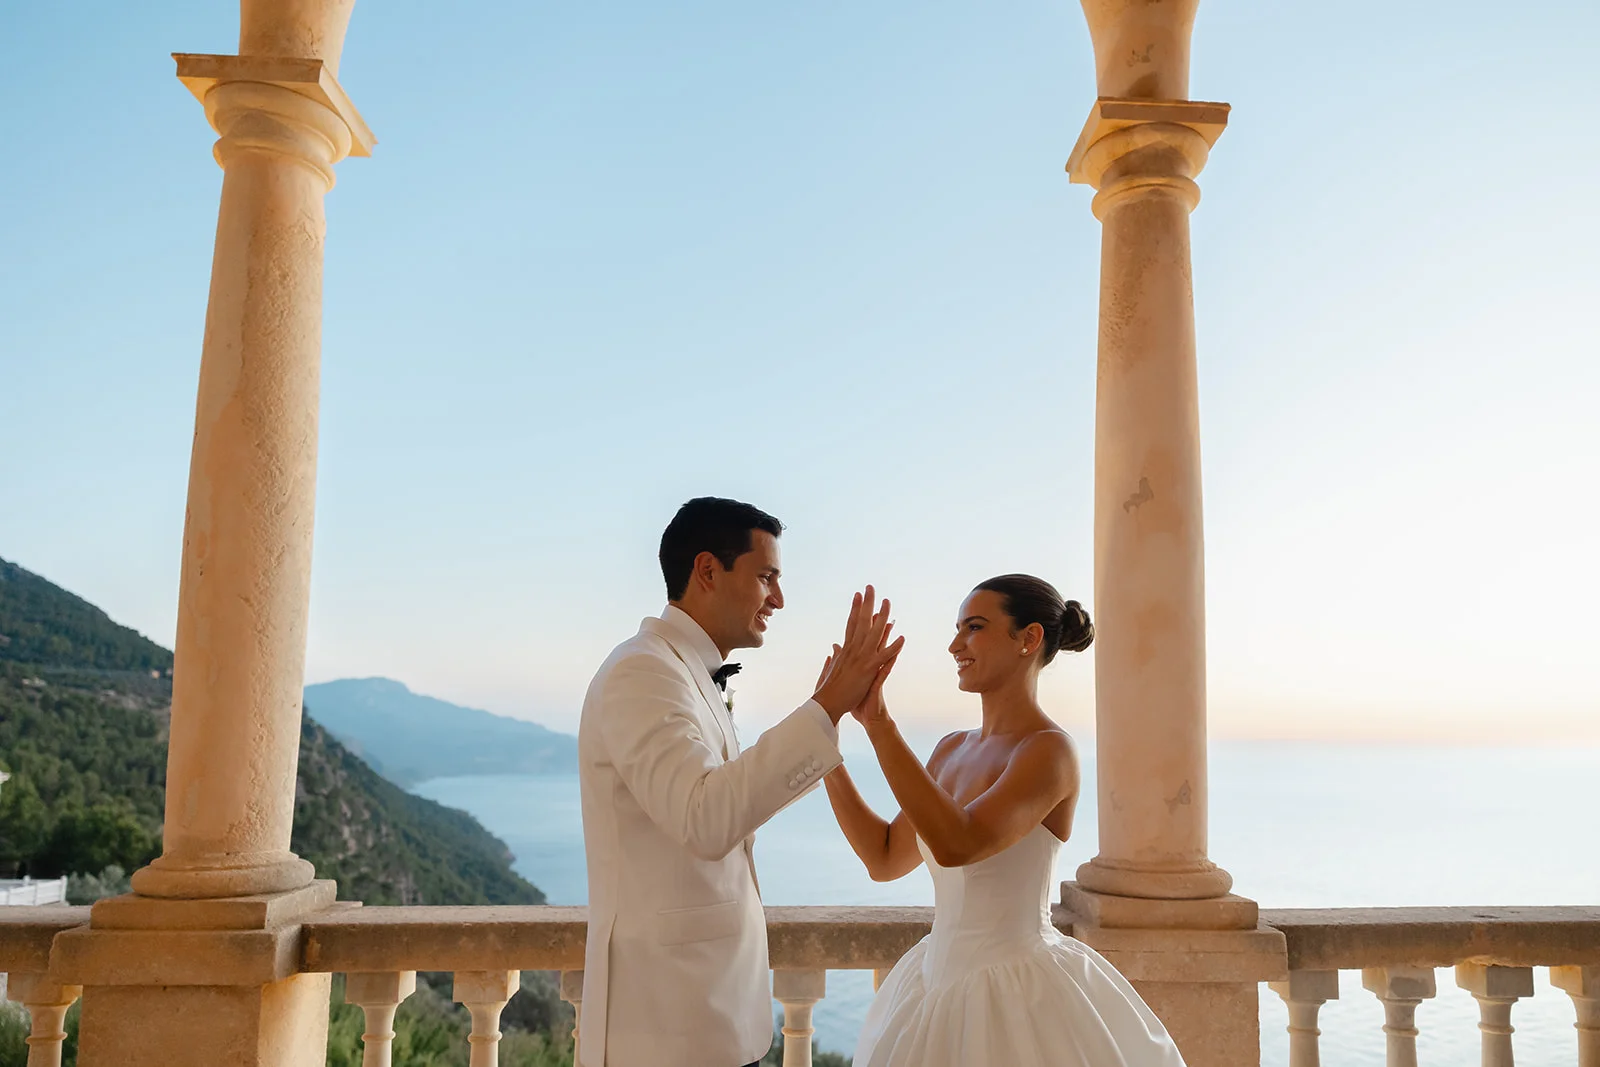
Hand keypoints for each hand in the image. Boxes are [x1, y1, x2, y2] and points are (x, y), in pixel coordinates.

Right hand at [813, 585, 904, 724]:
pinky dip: (894, 647)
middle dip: (866, 603)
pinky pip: (884, 656)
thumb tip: (835, 647)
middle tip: (870, 587)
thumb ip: (835, 656)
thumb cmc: (829, 689)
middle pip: (861, 621)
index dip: (854, 608)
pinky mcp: (868, 670)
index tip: (857, 595)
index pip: (850, 624)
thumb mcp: (833, 668)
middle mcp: (853, 650)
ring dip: (881, 617)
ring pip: (874, 633)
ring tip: (887, 602)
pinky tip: (902, 638)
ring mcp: (861, 658)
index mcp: (845, 649)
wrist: (828, 703)